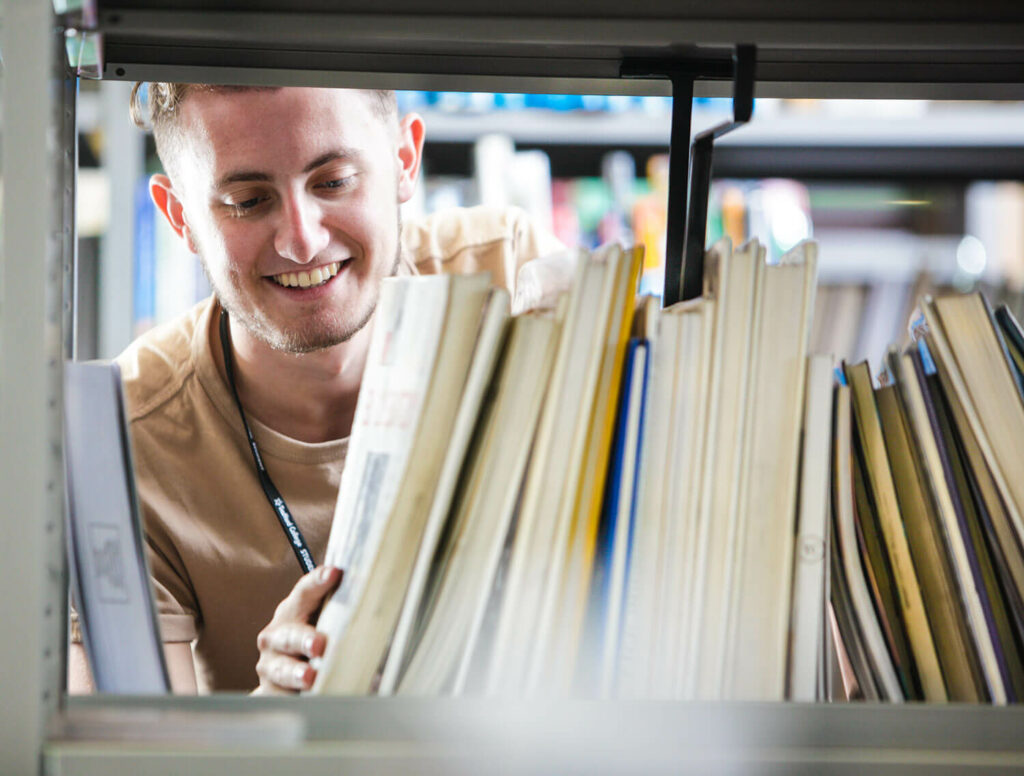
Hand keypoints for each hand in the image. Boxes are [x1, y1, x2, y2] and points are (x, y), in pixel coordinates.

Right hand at [254, 565, 341, 693]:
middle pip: (289, 635)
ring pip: (282, 668)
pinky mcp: (270, 692)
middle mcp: (275, 636)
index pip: (304, 592)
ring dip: (296, 673)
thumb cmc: (311, 640)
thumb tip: (377, 594)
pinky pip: (282, 696)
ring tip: (310, 677)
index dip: (318, 582)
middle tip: (319, 644)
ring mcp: (270, 665)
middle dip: (304, 639)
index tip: (334, 573)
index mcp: (291, 612)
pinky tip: (309, 699)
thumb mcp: (323, 621)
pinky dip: (295, 698)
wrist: (283, 678)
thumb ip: (340, 608)